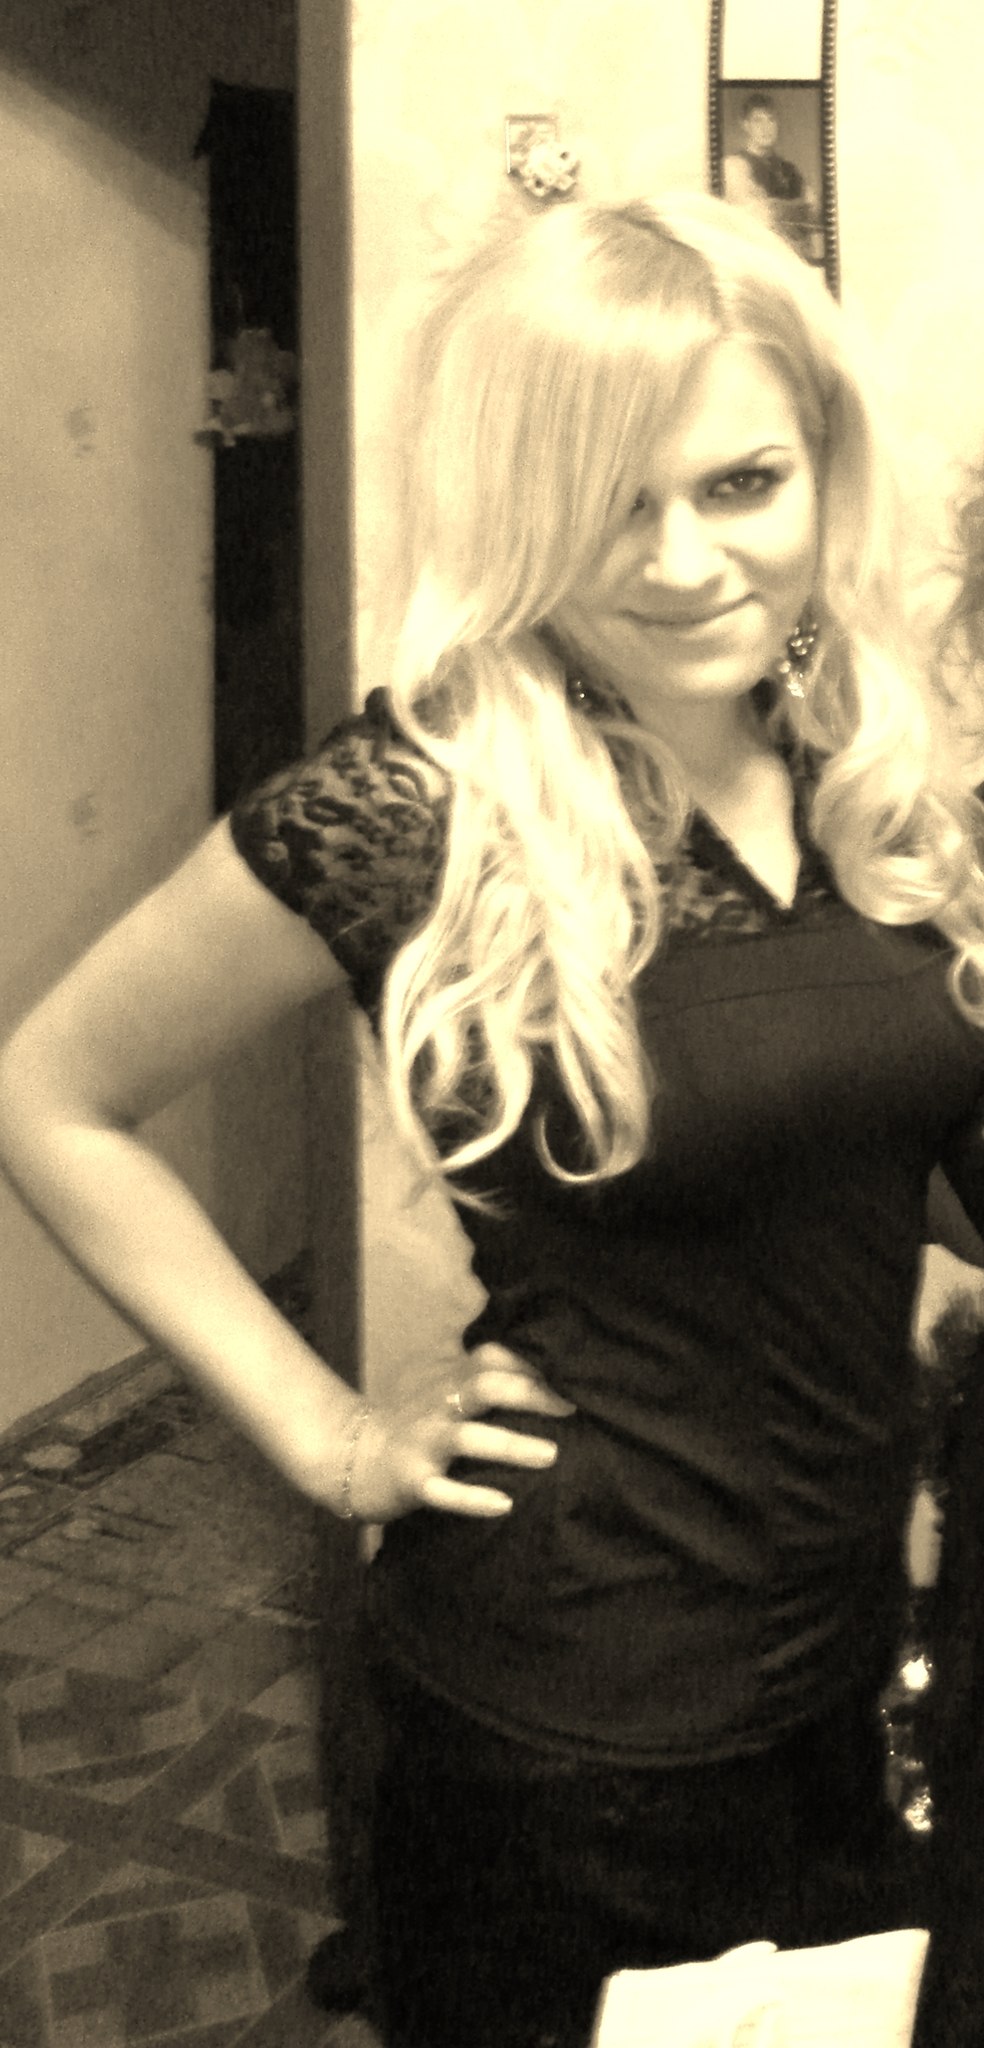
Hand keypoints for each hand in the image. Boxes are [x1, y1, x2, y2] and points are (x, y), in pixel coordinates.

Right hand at [342, 1343, 575, 1522]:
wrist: (356, 1457)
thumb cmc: (418, 1425)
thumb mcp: (446, 1392)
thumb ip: (483, 1379)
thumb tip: (549, 1378)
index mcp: (450, 1381)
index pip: (491, 1356)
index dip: (530, 1361)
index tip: (571, 1374)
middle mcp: (439, 1405)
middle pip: (484, 1387)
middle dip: (529, 1394)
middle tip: (570, 1409)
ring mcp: (424, 1442)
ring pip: (468, 1438)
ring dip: (511, 1445)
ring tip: (551, 1455)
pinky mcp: (412, 1480)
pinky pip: (443, 1491)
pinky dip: (473, 1498)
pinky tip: (505, 1504)